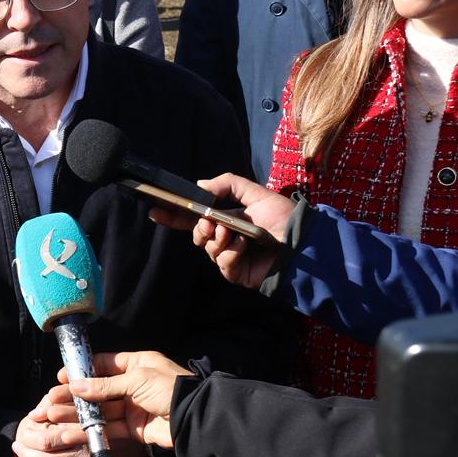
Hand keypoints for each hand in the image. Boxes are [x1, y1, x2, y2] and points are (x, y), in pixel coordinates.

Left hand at [12, 386, 144, 456]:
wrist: (133, 435)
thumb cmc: (106, 411)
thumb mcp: (84, 400)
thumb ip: (57, 401)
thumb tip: (35, 413)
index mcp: (83, 435)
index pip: (48, 442)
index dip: (29, 439)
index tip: (22, 433)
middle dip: (25, 456)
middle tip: (16, 448)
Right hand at [61, 350, 188, 448]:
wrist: (193, 419)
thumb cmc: (170, 389)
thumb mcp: (136, 380)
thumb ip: (105, 385)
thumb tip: (76, 385)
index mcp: (137, 364)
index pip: (104, 364)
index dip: (83, 371)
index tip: (62, 378)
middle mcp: (133, 384)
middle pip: (98, 389)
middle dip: (75, 395)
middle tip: (52, 400)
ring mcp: (133, 407)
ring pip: (101, 410)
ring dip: (78, 413)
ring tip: (55, 416)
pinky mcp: (134, 428)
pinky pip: (109, 428)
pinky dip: (92, 430)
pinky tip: (73, 430)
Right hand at [148, 173, 292, 287]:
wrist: (301, 243)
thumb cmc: (282, 218)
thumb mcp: (255, 193)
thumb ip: (228, 184)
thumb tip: (199, 184)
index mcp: (228, 218)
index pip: (196, 217)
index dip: (176, 215)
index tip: (156, 210)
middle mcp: (227, 237)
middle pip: (197, 234)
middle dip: (199, 228)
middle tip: (210, 222)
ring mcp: (231, 256)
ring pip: (207, 248)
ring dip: (217, 239)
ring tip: (233, 233)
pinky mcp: (237, 272)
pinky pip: (222, 262)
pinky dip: (230, 252)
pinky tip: (243, 246)